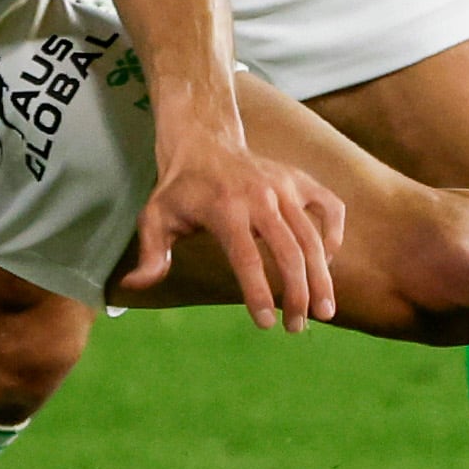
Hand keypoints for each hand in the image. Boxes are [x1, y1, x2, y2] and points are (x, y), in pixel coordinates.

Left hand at [118, 140, 344, 329]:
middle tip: (297, 327)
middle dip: (298, 294)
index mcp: (225, 208)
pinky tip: (328, 260)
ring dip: (322, 278)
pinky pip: (330, 206)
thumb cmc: (179, 189)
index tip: (266, 324)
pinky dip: (334, 234)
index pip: (247, 258)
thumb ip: (151, 254)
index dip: (259, 293)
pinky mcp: (300, 180)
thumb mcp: (155, 218)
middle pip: (289, 252)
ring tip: (324, 311)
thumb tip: (133, 286)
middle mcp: (260, 196)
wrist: (204, 141)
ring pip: (313, 237)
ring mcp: (285, 186)